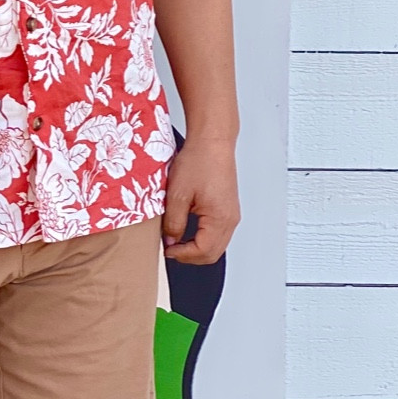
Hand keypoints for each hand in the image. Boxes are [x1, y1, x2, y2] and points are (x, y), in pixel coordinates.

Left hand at [163, 134, 239, 263]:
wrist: (212, 142)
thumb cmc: (199, 161)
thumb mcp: (177, 195)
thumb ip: (173, 222)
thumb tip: (170, 240)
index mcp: (220, 218)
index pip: (203, 251)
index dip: (182, 255)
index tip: (167, 250)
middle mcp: (230, 219)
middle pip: (212, 254)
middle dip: (190, 256)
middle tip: (171, 249)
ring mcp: (231, 215)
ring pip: (216, 246)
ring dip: (197, 248)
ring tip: (177, 240)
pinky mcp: (228, 209)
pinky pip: (218, 234)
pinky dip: (203, 238)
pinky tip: (188, 231)